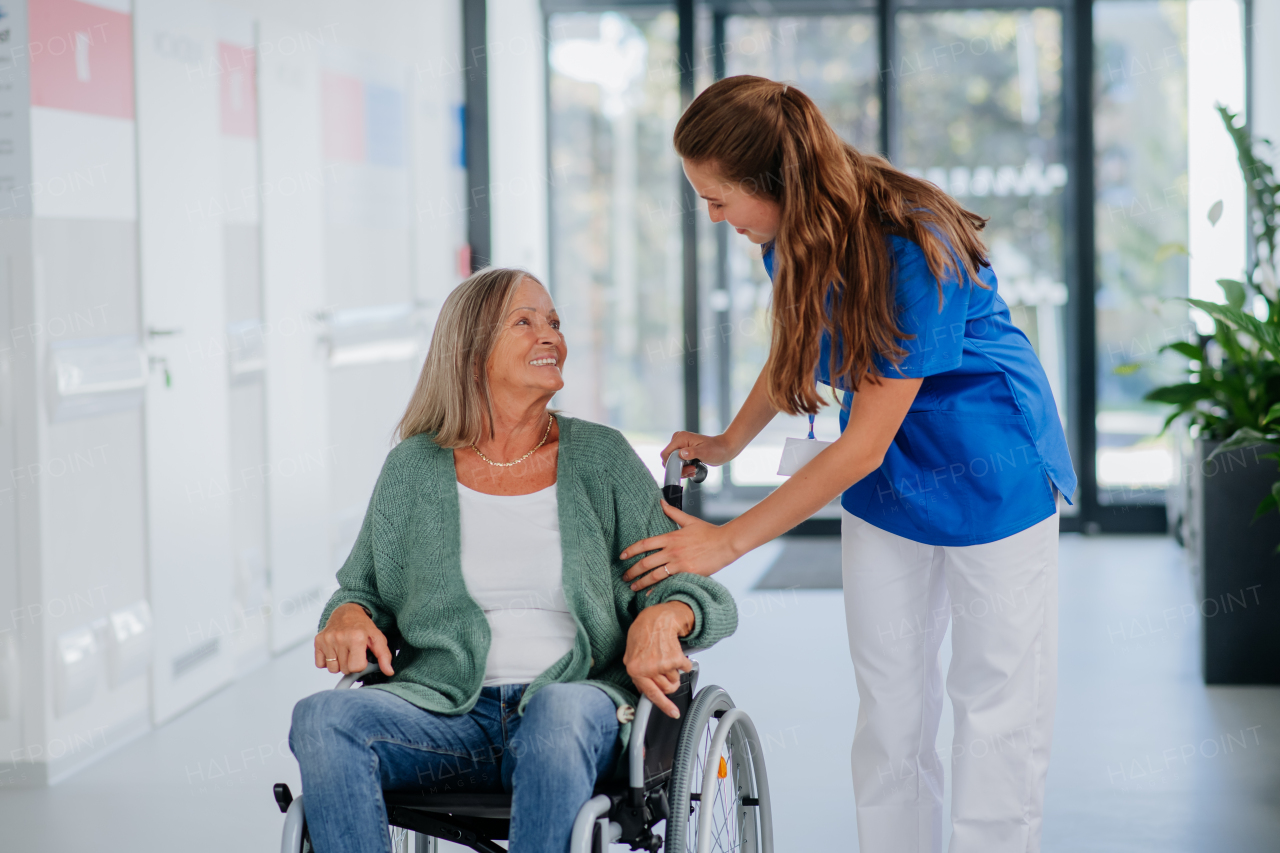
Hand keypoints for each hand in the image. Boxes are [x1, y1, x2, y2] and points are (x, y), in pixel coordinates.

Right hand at [314, 603, 394, 676]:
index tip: (362, 656)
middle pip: (344, 669)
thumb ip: (384, 656)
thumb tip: (389, 672)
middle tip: (353, 652)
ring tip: (344, 651)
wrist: (347, 612)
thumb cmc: (363, 627)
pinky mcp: (318, 640)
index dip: (361, 664)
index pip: (356, 668)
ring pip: (332, 669)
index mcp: (356, 637)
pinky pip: (320, 664)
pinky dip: (327, 661)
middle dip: (350, 664)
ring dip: (339, 664)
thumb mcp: (377, 639)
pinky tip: (334, 651)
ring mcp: (327, 639)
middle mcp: (340, 638)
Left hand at [621, 502, 739, 590]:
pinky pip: (669, 582)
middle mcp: (672, 551)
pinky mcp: (688, 573)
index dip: (631, 550)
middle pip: (645, 562)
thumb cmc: (709, 532)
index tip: (622, 556)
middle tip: (624, 576)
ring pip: (654, 575)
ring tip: (632, 587)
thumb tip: (661, 502)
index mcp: (671, 537)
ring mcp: (679, 563)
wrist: (725, 543)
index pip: (645, 544)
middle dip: (632, 571)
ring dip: (641, 582)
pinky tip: (649, 594)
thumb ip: (673, 513)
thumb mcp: (689, 520)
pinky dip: (657, 589)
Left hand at [623, 602, 694, 717]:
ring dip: (674, 672)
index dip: (663, 706)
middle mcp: (649, 669)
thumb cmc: (642, 634)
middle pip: (666, 689)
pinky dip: (684, 663)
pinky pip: (685, 669)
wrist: (656, 618)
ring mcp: (663, 665)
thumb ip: (636, 673)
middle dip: (669, 684)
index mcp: (635, 670)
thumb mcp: (630, 655)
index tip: (673, 713)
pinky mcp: (676, 658)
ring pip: (675, 681)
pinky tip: (674, 653)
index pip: (651, 694)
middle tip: (666, 673)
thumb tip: (643, 689)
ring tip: (666, 658)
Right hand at [661, 431, 734, 478]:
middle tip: (691, 470)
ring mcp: (681, 446)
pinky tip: (693, 469)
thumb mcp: (704, 452)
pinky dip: (684, 468)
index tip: (682, 469)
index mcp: (681, 438)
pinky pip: (678, 463)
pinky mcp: (684, 451)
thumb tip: (681, 454)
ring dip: (682, 470)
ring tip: (693, 470)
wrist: (724, 449)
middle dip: (678, 468)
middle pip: (669, 459)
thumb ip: (692, 453)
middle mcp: (678, 440)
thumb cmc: (716, 449)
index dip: (671, 464)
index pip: (666, 453)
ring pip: (673, 462)